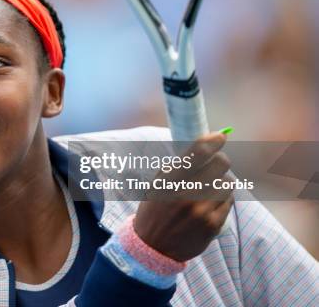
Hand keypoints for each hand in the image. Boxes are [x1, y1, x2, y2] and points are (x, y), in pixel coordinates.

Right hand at [134, 132, 233, 261]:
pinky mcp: (213, 225)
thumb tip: (207, 145)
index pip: (199, 152)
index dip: (213, 140)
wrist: (153, 246)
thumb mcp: (158, 184)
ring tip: (210, 188)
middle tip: (216, 164)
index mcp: (169, 180)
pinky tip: (210, 204)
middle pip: (221, 164)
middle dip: (221, 160)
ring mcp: (201, 211)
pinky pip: (228, 202)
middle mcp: (186, 193)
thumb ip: (179, 166)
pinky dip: (222, 199)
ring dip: (222, 181)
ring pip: (228, 183)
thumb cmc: (156, 209)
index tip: (221, 136)